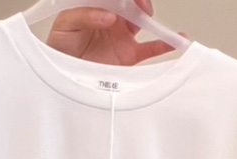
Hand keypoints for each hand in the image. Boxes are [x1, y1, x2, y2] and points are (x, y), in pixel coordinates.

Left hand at [45, 0, 176, 64]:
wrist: (61, 74)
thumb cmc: (60, 47)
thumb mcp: (65, 24)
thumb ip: (84, 15)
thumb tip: (109, 17)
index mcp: (99, 5)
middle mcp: (113, 17)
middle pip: (133, 3)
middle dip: (141, 1)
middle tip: (141, 7)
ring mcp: (123, 36)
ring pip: (143, 22)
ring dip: (152, 18)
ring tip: (153, 20)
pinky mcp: (128, 55)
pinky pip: (150, 48)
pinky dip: (164, 44)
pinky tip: (175, 41)